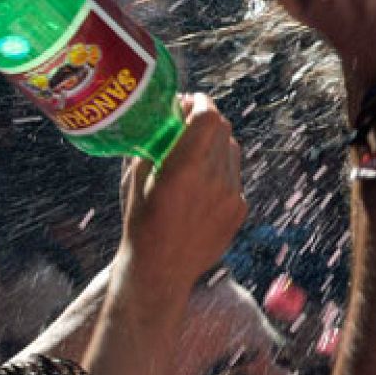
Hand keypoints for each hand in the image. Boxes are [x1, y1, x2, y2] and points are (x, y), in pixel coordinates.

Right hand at [118, 93, 246, 287]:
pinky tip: (201, 183)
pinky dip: (221, 170)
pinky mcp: (240, 210)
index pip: (208, 116)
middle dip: (206, 118)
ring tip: (194, 152)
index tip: (187, 102)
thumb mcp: (135, 179)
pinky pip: (235, 176)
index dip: (199, 103)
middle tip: (189, 120)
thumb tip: (162, 115)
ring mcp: (232, 196)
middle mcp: (214, 179)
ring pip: (232, 150)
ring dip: (215, 143)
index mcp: (185, 168)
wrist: (160, 272)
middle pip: (222, 129)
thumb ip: (151, 143)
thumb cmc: (141, 224)